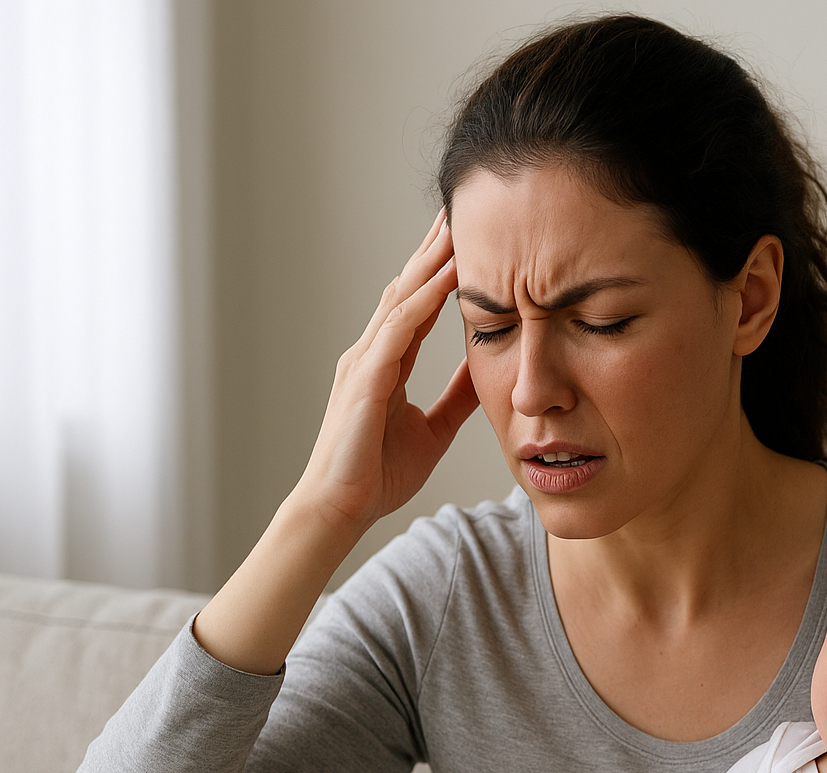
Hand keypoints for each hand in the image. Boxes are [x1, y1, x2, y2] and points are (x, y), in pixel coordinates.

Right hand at [290, 209, 478, 538]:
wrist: (340, 510)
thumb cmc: (376, 474)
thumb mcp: (434, 429)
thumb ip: (457, 396)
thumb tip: (487, 370)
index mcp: (386, 362)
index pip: (418, 303)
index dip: (442, 270)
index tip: (467, 238)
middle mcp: (371, 352)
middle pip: (406, 287)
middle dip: (433, 248)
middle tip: (460, 208)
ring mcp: (364, 362)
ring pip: (402, 298)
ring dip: (431, 262)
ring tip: (457, 227)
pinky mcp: (364, 380)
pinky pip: (397, 330)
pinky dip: (422, 302)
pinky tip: (445, 279)